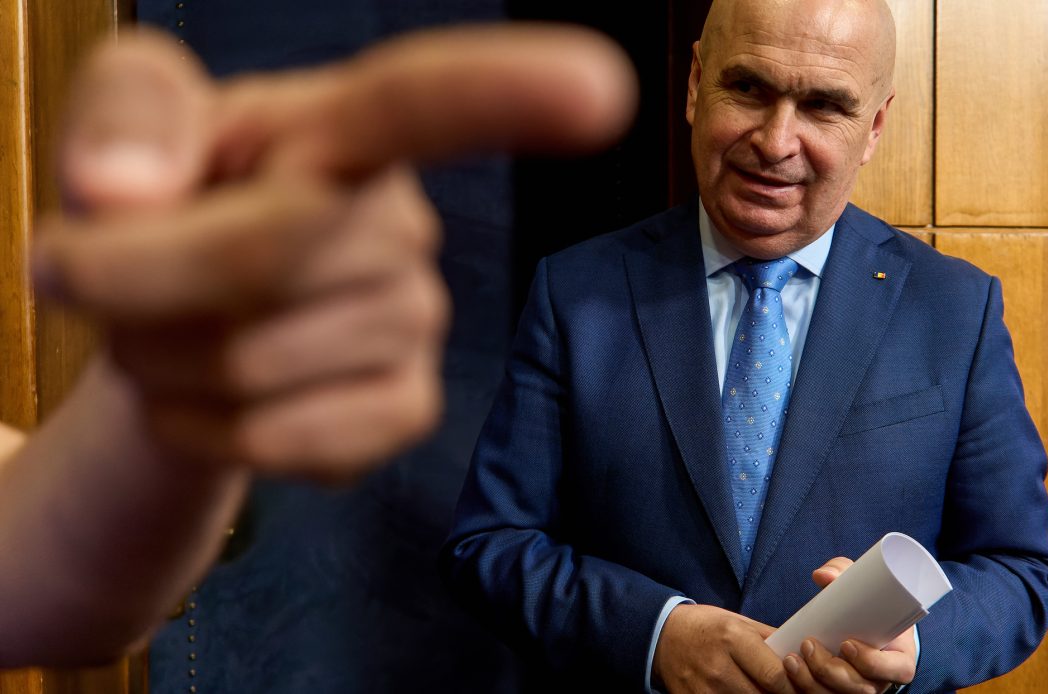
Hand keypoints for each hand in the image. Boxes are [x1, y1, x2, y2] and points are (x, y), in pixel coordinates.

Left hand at [34, 27, 635, 477]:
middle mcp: (401, 222)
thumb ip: (125, 121)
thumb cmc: (161, 213)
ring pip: (255, 362)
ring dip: (164, 361)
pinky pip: (290, 441)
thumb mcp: (127, 131)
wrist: (168, 326)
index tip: (596, 91)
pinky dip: (210, 431)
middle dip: (142, 280)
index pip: (423, 105)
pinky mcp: (407, 409)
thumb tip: (125, 195)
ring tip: (175, 333)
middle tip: (116, 275)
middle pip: (269, 250)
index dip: (504, 93)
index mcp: (342, 130)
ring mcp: (416, 321)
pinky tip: (215, 400)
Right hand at [653, 603, 795, 693]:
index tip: (799, 685)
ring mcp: (704, 689)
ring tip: (758, 689)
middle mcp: (719, 667)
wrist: (663, 636)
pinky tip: (741, 693)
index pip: (775, 675)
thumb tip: (805, 653)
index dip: (793, 685)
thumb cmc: (707, 626)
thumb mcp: (739, 621)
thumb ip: (771, 638)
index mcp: (733, 638)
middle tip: (783, 691)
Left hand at [781, 558, 916, 693]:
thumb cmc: (868, 609)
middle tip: (808, 645)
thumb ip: (843, 573)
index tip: (847, 644)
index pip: (896, 671)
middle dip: (831, 671)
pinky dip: (804, 690)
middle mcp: (881, 681)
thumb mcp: (863, 589)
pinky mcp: (837, 693)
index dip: (873, 663)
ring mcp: (859, 690)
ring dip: (811, 683)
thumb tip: (822, 575)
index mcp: (899, 659)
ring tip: (791, 660)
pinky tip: (788, 676)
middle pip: (861, 689)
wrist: (862, 629)